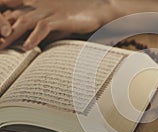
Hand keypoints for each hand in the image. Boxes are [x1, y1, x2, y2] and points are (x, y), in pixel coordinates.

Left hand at [0, 0, 120, 49]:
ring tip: (2, 48)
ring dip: (10, 36)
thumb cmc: (75, 17)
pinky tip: (26, 48)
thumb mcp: (53, 24)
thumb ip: (40, 31)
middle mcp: (37, 6)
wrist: (96, 10)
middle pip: (11, 17)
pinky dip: (34, 38)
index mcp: (33, 5)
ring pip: (22, 22)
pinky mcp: (58, 18)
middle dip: (0, 31)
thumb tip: (31, 44)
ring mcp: (47, 11)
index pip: (7, 9)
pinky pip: (42, 28)